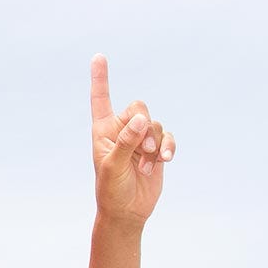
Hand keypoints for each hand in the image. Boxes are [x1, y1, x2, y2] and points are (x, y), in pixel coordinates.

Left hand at [91, 55, 175, 225]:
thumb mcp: (113, 165)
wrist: (128, 211)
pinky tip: (165, 160)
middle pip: (139, 107)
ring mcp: (141, 139)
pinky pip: (168, 136)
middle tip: (143, 148)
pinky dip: (168, 147)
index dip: (101, 78)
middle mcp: (122, 130)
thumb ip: (126, 140)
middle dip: (144, 125)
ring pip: (155, 123)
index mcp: (103, 129)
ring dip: (155, 142)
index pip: (101, 98)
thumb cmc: (111, 189)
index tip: (99, 56)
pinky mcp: (157, 149)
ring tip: (147, 164)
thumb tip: (141, 118)